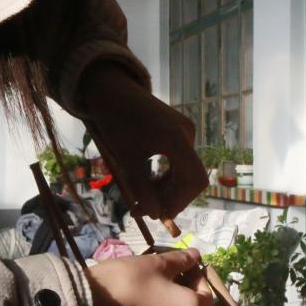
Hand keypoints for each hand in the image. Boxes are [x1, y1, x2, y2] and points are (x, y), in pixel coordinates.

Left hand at [80, 63, 205, 219]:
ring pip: (182, 170)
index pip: (195, 180)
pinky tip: (146, 181)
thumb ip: (143, 190)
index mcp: (178, 140)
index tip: (159, 213)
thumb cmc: (116, 123)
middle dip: (169, 197)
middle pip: (189, 177)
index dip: (180, 201)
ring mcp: (183, 131)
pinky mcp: (175, 130)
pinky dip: (164, 175)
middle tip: (142, 210)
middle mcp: (186, 135)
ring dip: (164, 188)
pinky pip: (177, 160)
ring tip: (140, 199)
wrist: (110, 89)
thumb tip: (157, 215)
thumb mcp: (127, 161)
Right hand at [87, 248, 211, 305]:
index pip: (208, 297)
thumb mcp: (156, 262)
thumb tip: (196, 255)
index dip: (199, 279)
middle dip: (191, 298)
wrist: (90, 303)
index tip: (187, 266)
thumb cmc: (128, 279)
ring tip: (160, 291)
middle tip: (177, 280)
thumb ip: (181, 260)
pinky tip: (144, 305)